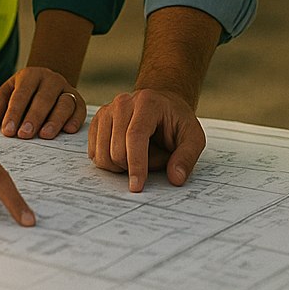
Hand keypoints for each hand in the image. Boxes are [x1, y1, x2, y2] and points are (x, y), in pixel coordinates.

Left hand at [0, 66, 85, 139]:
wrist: (46, 82)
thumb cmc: (23, 92)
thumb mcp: (7, 92)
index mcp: (31, 75)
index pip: (21, 94)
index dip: (14, 113)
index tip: (8, 130)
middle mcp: (51, 79)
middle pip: (43, 98)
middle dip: (33, 117)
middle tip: (24, 134)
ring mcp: (66, 88)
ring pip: (64, 103)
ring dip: (55, 120)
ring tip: (45, 135)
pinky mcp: (78, 101)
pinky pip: (80, 110)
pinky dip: (75, 120)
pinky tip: (67, 130)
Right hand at [87, 88, 205, 191]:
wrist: (163, 106)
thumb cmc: (177, 122)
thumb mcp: (193, 137)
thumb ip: (186, 158)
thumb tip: (176, 178)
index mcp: (148, 102)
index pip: (135, 136)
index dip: (136, 164)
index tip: (137, 187)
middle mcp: (123, 102)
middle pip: (117, 149)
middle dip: (133, 166)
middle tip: (153, 158)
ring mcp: (107, 110)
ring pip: (102, 154)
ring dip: (121, 166)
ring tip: (139, 154)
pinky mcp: (98, 121)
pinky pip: (95, 153)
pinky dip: (109, 162)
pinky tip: (125, 152)